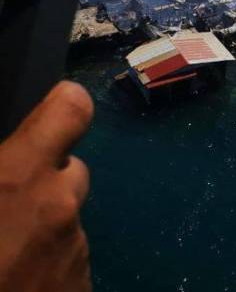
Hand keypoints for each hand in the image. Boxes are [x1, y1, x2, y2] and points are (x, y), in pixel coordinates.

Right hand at [0, 81, 93, 291]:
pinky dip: (45, 267)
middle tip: (2, 212)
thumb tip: (5, 168)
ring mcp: (74, 252)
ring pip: (66, 221)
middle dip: (42, 183)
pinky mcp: (81, 289)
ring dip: (40, 230)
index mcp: (18, 179)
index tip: (47, 115)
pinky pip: (67, 260)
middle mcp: (59, 207)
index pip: (71, 109)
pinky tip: (13, 284)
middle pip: (70, 171)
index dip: (60, 108)